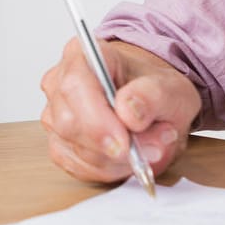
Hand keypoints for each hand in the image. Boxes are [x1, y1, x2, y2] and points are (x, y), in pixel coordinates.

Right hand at [40, 37, 200, 183]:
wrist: (150, 102)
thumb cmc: (153, 89)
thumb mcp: (170, 88)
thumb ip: (152, 96)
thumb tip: (128, 111)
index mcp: (81, 55)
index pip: (74, 86)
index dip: (96, 119)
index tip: (124, 142)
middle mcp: (59, 83)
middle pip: (68, 123)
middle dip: (112, 146)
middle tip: (152, 147)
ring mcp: (54, 115)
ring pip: (75, 150)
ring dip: (117, 160)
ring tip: (148, 146)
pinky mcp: (59, 144)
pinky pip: (78, 167)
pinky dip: (109, 169)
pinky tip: (128, 158)